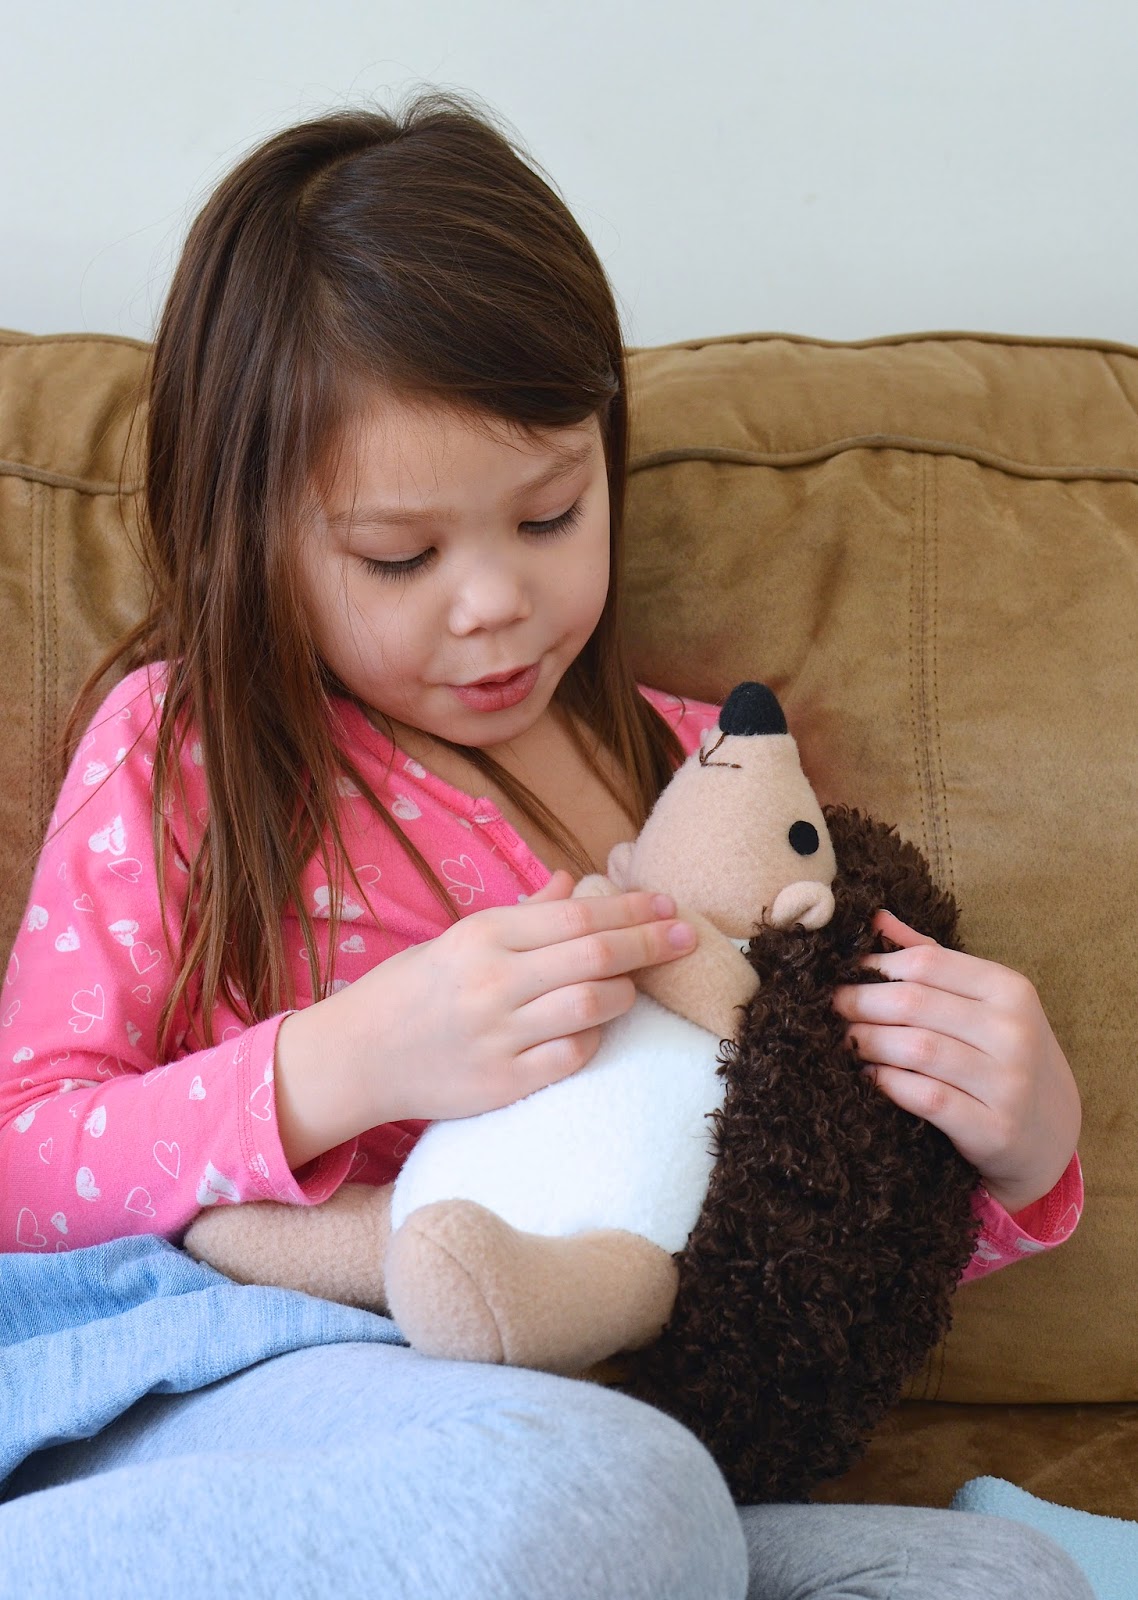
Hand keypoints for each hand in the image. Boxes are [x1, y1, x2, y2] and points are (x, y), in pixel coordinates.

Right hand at [277, 870, 696, 1162]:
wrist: (357, 1056)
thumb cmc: (413, 989)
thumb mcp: (459, 937)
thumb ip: (522, 912)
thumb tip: (574, 881)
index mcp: (484, 936)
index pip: (578, 915)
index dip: (630, 908)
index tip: (666, 904)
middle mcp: (494, 982)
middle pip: (596, 956)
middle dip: (651, 942)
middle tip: (686, 936)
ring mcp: (499, 1036)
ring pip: (593, 1006)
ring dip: (627, 993)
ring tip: (634, 986)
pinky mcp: (502, 1083)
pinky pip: (572, 1057)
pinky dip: (594, 1038)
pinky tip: (596, 1027)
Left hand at [831, 909, 1080, 1215]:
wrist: (1050, 1131)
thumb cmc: (1003, 1054)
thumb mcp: (986, 1002)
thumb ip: (933, 959)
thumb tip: (876, 917)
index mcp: (1010, 989)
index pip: (927, 962)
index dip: (876, 966)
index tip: (845, 973)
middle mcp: (1014, 1031)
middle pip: (914, 1002)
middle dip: (861, 1002)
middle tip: (832, 1007)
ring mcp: (1008, 1082)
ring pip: (916, 1048)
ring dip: (868, 1042)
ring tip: (846, 1040)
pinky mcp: (994, 1128)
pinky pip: (926, 1097)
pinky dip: (889, 1083)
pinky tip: (871, 1076)